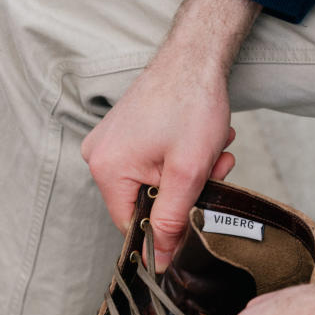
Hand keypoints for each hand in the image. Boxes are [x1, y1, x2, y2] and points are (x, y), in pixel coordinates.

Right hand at [82, 0, 260, 270]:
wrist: (195, 53)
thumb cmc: (191, 102)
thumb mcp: (187, 173)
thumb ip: (171, 222)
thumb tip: (159, 261)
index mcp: (107, 170)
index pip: (132, 225)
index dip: (166, 228)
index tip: (196, 215)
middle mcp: (99, 157)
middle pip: (144, 204)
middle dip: (185, 194)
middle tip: (215, 171)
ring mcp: (110, 144)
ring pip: (153, 184)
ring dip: (188, 175)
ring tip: (212, 151)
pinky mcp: (124, 135)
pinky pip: (151, 164)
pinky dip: (179, 160)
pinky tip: (200, 143)